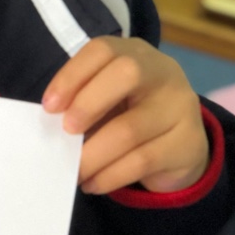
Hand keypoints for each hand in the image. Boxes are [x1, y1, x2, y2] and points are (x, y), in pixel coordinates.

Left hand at [42, 36, 208, 195]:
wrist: (181, 144)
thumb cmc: (129, 113)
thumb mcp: (106, 99)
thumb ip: (80, 102)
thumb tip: (48, 126)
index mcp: (134, 53)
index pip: (102, 50)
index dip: (72, 76)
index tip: (49, 106)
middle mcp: (162, 72)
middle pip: (126, 74)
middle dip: (88, 104)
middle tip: (66, 132)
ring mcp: (180, 107)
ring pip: (129, 129)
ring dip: (92, 155)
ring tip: (73, 171)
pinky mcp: (187, 143)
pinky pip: (142, 161)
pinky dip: (109, 176)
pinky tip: (92, 183)